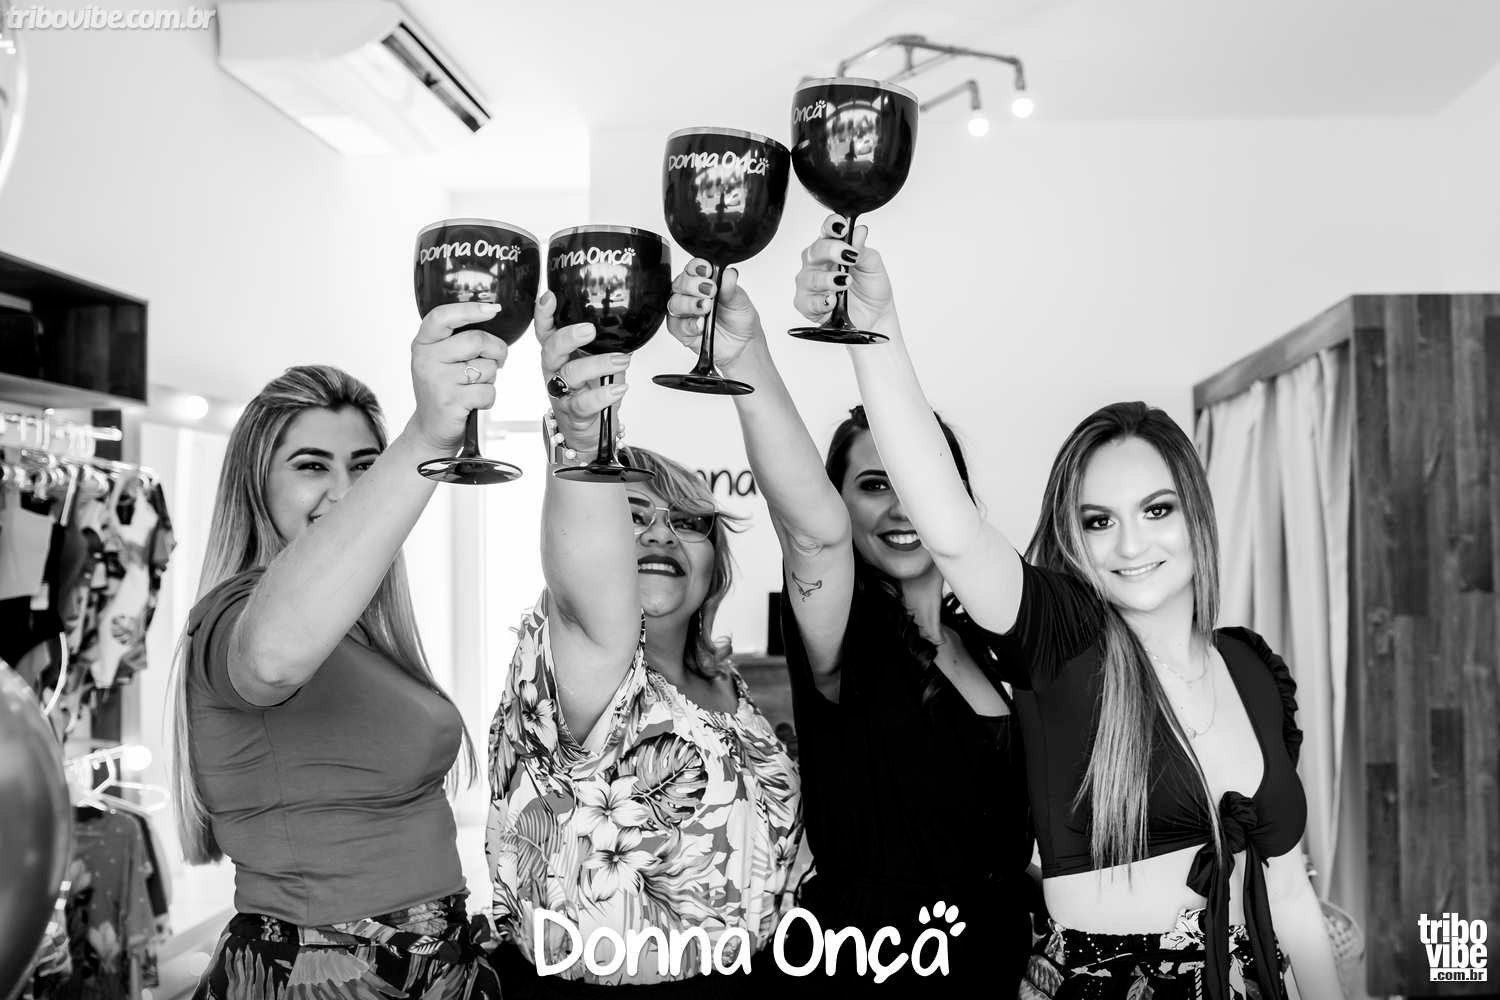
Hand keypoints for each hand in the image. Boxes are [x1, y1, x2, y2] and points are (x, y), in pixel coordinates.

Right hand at [409, 303, 508, 453]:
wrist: (430, 429)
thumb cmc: (443, 390)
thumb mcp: (439, 359)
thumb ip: (456, 339)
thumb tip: (492, 316)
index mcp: (423, 343)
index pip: (442, 316)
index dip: (470, 309)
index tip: (493, 309)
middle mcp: (426, 359)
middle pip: (477, 340)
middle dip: (497, 350)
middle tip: (497, 360)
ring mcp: (437, 381)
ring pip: (487, 367)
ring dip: (490, 378)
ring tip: (473, 386)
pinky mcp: (450, 402)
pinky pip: (487, 391)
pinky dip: (488, 398)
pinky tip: (473, 402)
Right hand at [534, 291, 629, 453]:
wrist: (587, 430)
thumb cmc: (590, 390)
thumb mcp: (594, 360)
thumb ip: (604, 342)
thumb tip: (628, 319)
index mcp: (558, 352)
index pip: (545, 329)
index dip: (543, 313)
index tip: (550, 296)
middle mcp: (554, 370)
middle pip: (551, 349)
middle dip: (568, 337)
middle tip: (589, 330)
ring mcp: (561, 392)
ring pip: (570, 374)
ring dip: (598, 364)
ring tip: (621, 360)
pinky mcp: (573, 412)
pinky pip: (584, 403)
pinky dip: (603, 395)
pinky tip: (619, 388)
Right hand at [665, 259, 763, 368]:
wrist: (742, 344)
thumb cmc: (738, 319)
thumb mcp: (739, 301)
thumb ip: (730, 288)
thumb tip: (728, 273)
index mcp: (704, 280)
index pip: (693, 268)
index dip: (697, 267)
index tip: (707, 270)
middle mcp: (691, 293)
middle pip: (680, 283)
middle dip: (693, 285)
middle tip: (709, 290)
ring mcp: (685, 312)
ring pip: (675, 303)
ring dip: (690, 304)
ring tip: (706, 307)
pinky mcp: (681, 330)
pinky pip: (676, 325)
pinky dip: (688, 324)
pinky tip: (700, 324)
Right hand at [793, 214, 894, 330]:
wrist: (875, 317)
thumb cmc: (870, 288)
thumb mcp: (873, 266)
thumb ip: (863, 249)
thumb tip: (859, 231)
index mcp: (832, 248)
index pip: (827, 231)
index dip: (831, 226)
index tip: (842, 227)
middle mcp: (817, 263)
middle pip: (815, 251)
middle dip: (831, 251)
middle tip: (848, 256)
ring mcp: (809, 284)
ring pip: (809, 277)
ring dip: (827, 279)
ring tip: (844, 282)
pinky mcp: (807, 305)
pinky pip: (806, 302)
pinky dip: (820, 302)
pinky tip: (831, 301)